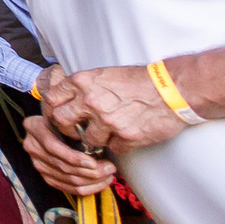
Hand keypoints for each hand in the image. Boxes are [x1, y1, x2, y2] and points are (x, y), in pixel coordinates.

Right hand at [23, 114, 117, 195]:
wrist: (56, 127)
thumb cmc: (67, 119)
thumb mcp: (68, 116)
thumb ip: (76, 126)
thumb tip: (99, 142)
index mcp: (34, 127)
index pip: (53, 147)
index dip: (74, 157)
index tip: (93, 162)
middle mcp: (32, 146)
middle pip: (63, 166)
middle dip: (91, 171)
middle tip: (110, 168)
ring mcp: (38, 164)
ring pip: (69, 180)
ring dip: (93, 181)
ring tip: (109, 174)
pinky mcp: (47, 177)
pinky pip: (69, 188)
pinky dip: (88, 188)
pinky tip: (102, 182)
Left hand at [41, 63, 188, 156]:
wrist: (173, 89)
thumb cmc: (140, 80)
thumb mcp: (105, 74)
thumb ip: (84, 87)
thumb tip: (68, 99)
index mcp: (83, 82)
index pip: (51, 99)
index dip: (52, 111)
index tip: (58, 117)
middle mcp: (91, 101)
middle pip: (61, 122)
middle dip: (67, 129)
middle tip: (77, 131)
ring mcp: (108, 120)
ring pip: (89, 140)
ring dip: (99, 138)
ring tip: (112, 130)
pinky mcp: (126, 137)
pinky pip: (114, 148)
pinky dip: (120, 144)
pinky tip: (129, 133)